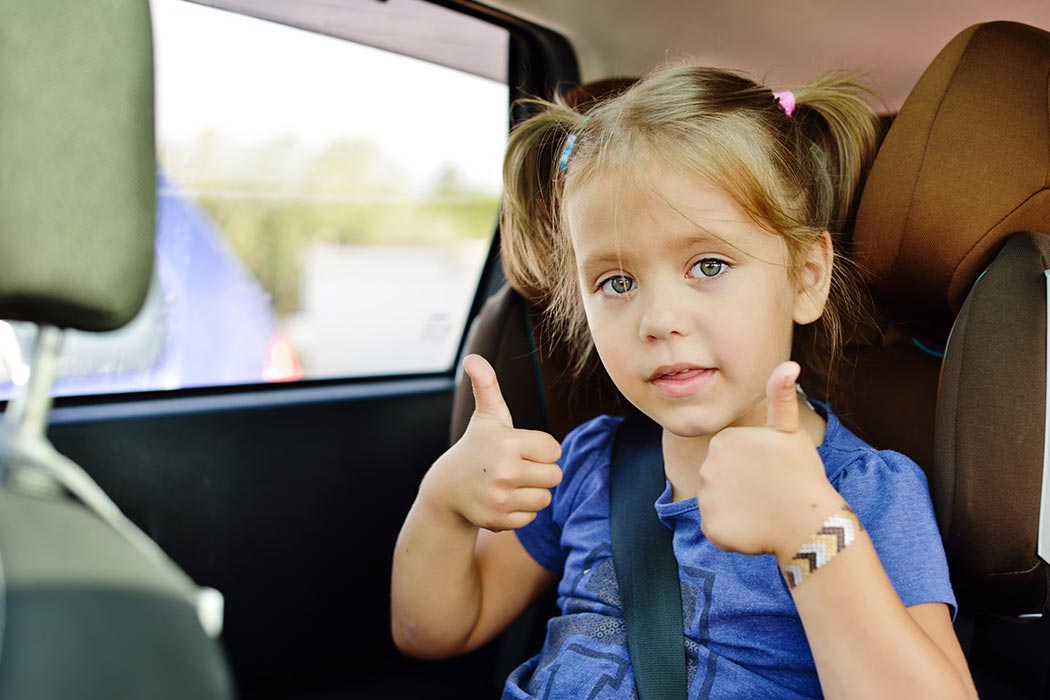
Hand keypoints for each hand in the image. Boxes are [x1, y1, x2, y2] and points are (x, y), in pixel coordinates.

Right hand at [419, 354, 562, 531]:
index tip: (520, 449)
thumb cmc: (477, 447)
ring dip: (531, 492)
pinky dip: (520, 511)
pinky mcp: (498, 520)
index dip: (541, 450)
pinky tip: (502, 500)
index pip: (554, 450)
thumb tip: (472, 358)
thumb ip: (487, 385)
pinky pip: (531, 517)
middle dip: (539, 472)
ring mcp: (500, 498)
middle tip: (516, 468)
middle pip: (555, 476)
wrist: (447, 488)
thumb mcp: (486, 416)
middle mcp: (504, 471)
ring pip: (545, 498)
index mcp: (508, 442)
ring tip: (509, 484)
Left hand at [696, 361, 841, 558]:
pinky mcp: (711, 527)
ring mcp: (707, 498)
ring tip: (764, 508)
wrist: (809, 520)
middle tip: (769, 491)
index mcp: (723, 441)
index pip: (729, 457)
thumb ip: (781, 396)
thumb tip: (790, 364)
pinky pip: (717, 528)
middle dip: (742, 486)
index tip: (769, 471)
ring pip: (719, 503)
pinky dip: (734, 532)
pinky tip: (755, 527)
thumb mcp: (789, 431)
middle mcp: (707, 466)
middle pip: (721, 479)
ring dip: (738, 509)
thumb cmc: (801, 472)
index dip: (751, 466)